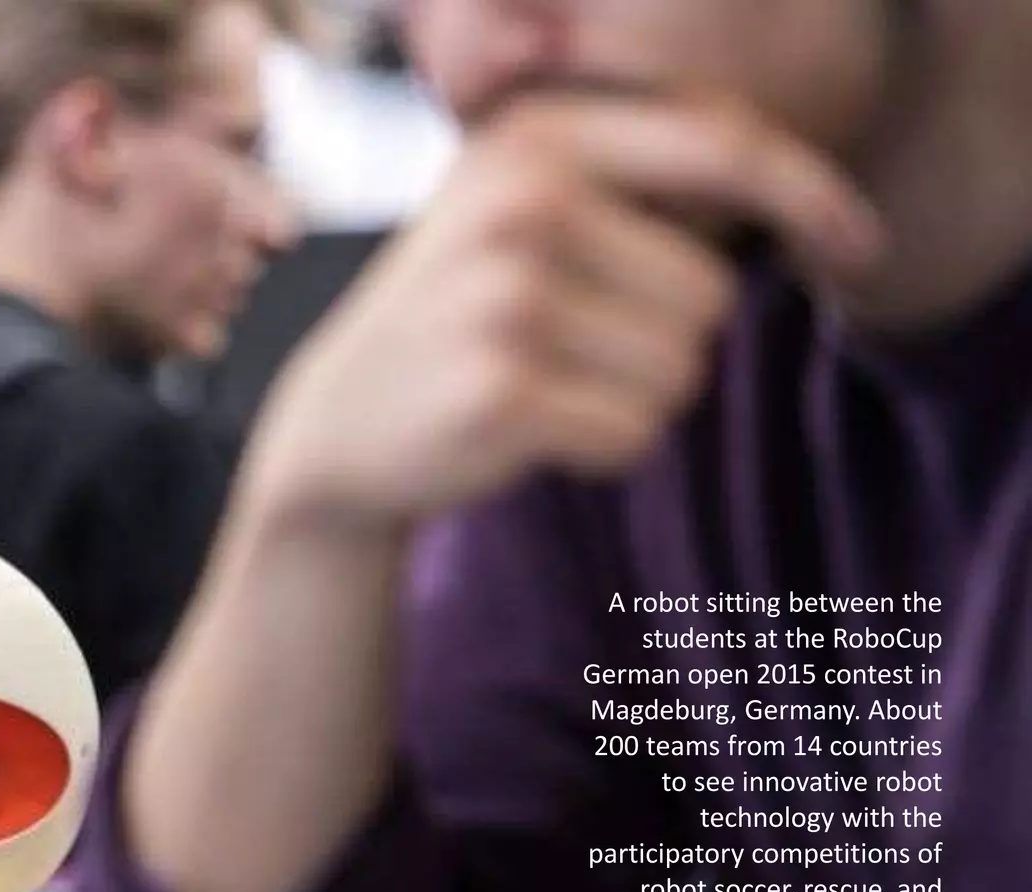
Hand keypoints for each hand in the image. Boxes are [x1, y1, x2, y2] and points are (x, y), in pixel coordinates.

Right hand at [238, 90, 884, 533]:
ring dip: (634, 395)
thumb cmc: (465, 313)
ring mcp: (505, 297)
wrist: (338, 422)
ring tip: (545, 383)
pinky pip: (637, 435)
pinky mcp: (501, 392)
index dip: (814, 200)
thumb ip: (643, 172)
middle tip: (566, 346)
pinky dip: (601, 447)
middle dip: (665, 337)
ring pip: (683, 372)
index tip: (861, 249)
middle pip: (713, 293)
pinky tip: (526, 428)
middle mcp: (519, 203)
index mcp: (535, 136)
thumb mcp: (526, 206)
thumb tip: (806, 195)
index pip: (728, 148)